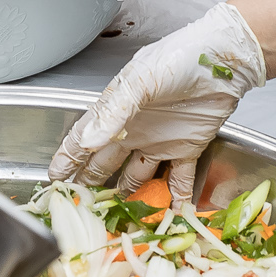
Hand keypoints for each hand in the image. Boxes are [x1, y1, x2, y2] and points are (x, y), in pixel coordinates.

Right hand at [48, 2, 262, 200]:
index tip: (52, 179)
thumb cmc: (178, 59)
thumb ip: (113, 113)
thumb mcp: (140, 81)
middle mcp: (134, 130)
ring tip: (117, 217)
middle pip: (106, 163)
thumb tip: (87, 142)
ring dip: (128, 196)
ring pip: (137, 176)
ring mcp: (161, 141)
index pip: (84, 140)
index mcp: (117, 111)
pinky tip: (170, 214)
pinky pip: (178, 179)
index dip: (67, 159)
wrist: (223, 60)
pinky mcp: (188, 148)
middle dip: (91, 184)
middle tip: (80, 207)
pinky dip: (175, 198)